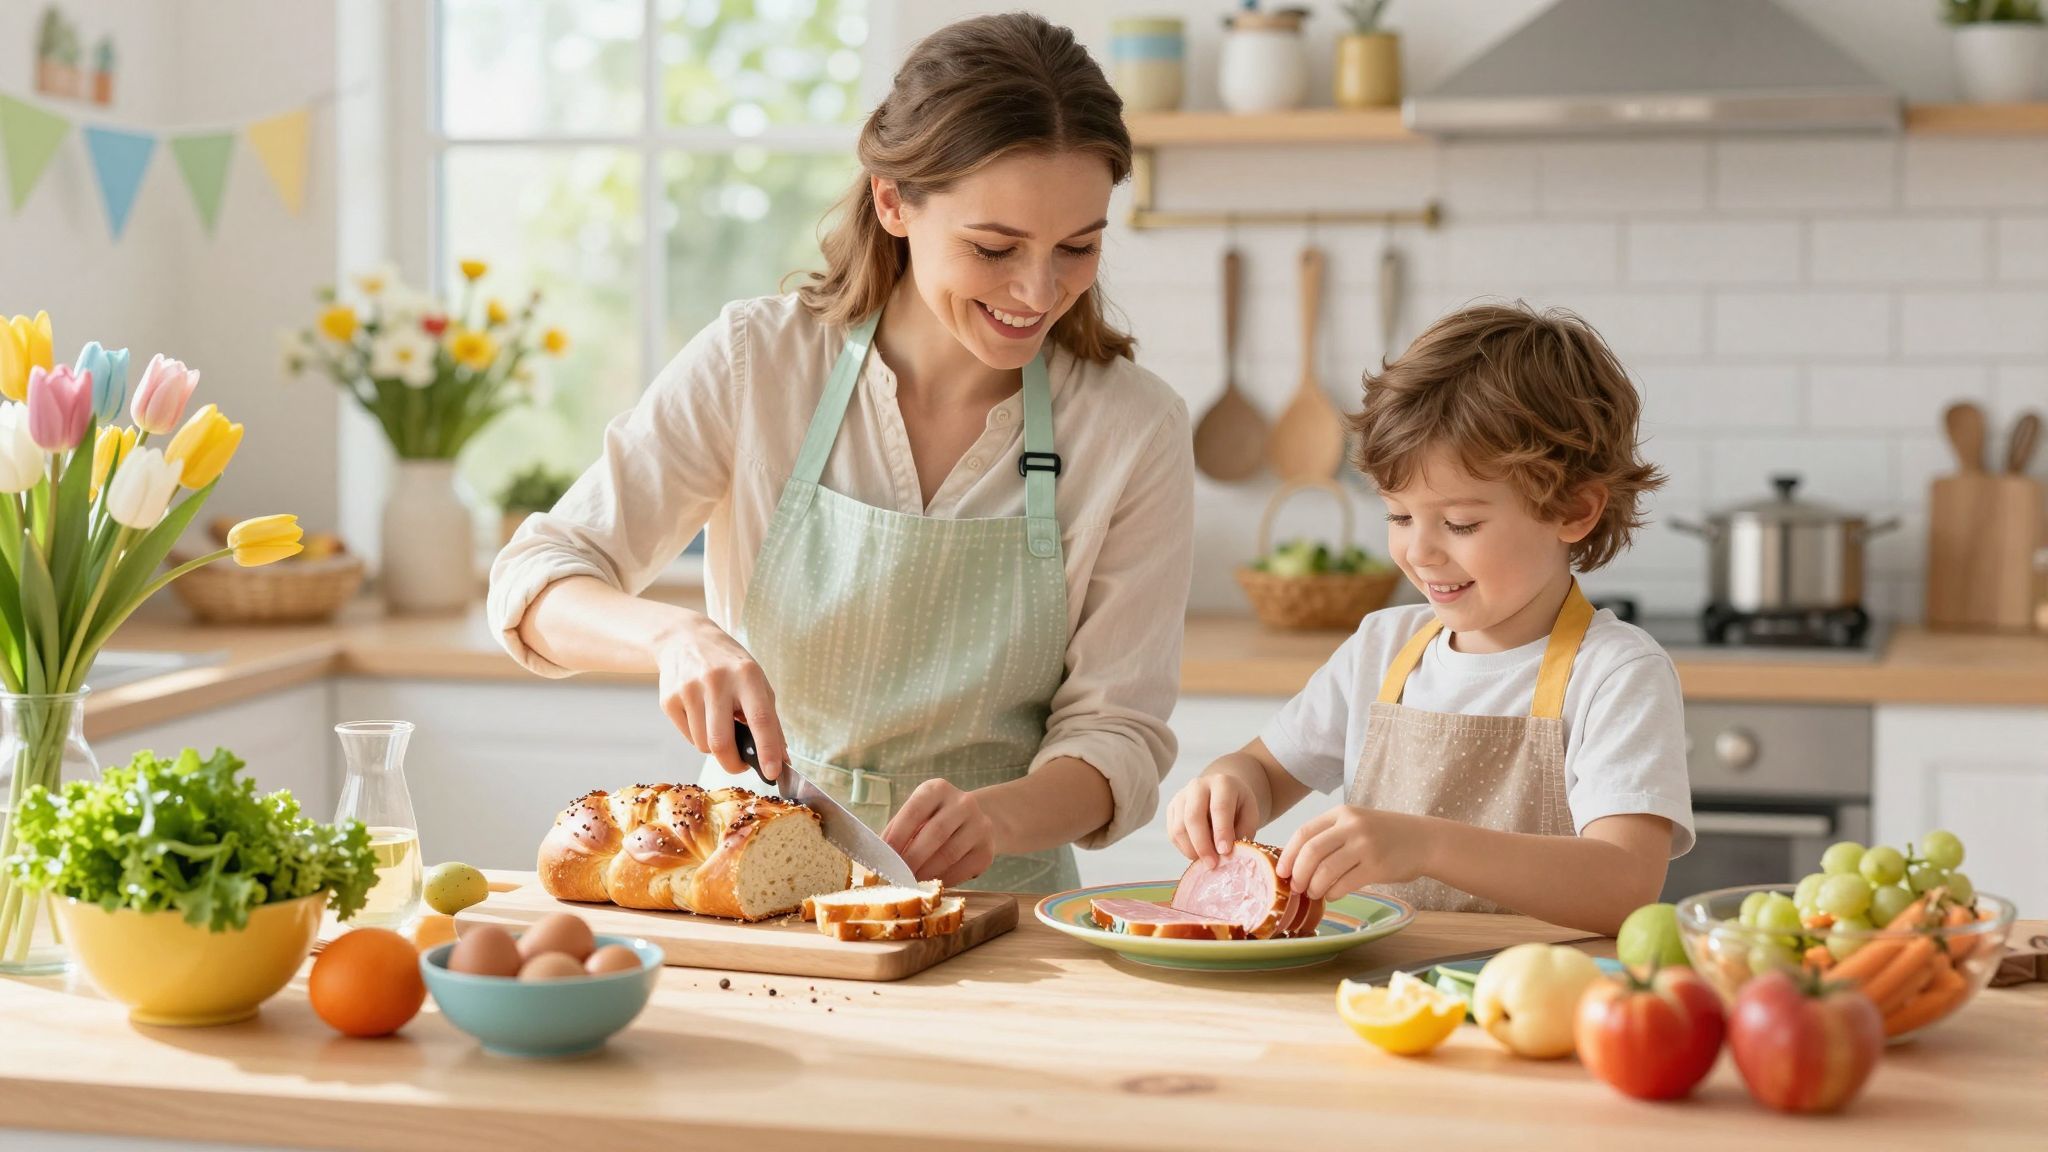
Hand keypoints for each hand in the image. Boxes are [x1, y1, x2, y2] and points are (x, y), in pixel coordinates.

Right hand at [654, 615, 786, 779]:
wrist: (684, 639)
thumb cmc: (729, 665)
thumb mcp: (757, 682)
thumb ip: (770, 721)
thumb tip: (781, 759)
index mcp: (746, 675)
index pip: (759, 718)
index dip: (767, 749)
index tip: (773, 773)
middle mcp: (716, 681)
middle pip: (721, 742)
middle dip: (733, 764)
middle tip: (741, 765)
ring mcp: (688, 690)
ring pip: (703, 745)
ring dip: (715, 746)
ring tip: (719, 723)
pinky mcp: (668, 700)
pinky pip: (688, 737)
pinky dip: (698, 736)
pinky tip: (701, 714)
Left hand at [882, 779, 995, 886]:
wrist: (976, 822)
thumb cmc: (935, 820)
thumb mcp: (917, 815)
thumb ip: (897, 831)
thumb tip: (876, 856)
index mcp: (938, 789)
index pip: (914, 811)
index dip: (897, 836)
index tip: (883, 857)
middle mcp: (963, 802)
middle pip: (934, 833)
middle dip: (912, 858)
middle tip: (896, 876)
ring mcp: (980, 825)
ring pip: (949, 854)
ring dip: (926, 872)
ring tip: (911, 883)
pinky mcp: (987, 849)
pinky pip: (962, 869)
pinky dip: (943, 880)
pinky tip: (931, 884)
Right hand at [1167, 773, 1259, 862]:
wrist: (1222, 792)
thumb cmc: (1238, 806)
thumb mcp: (1250, 814)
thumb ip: (1243, 831)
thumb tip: (1230, 854)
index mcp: (1222, 783)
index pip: (1219, 807)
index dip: (1221, 831)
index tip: (1225, 852)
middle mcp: (1198, 786)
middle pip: (1193, 817)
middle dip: (1202, 845)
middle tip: (1212, 864)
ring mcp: (1181, 796)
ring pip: (1179, 828)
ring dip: (1192, 850)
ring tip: (1207, 861)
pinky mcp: (1171, 808)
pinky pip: (1172, 834)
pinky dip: (1184, 848)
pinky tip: (1198, 853)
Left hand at [1278, 806, 1430, 900]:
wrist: (1424, 840)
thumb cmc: (1385, 835)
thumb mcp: (1356, 823)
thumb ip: (1330, 836)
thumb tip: (1296, 862)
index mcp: (1342, 814)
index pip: (1304, 833)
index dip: (1288, 855)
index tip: (1281, 872)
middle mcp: (1352, 827)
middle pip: (1311, 852)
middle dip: (1298, 873)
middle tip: (1296, 887)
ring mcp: (1365, 846)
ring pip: (1326, 870)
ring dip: (1314, 887)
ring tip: (1314, 893)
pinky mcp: (1377, 867)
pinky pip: (1344, 884)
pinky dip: (1332, 893)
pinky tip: (1332, 895)